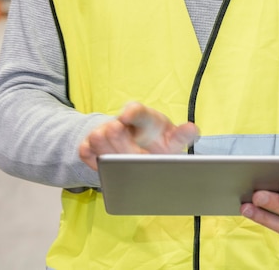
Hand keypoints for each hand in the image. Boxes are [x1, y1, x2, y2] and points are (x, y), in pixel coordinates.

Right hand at [79, 101, 198, 169]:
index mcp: (145, 118)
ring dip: (108, 153)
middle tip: (135, 160)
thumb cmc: (159, 141)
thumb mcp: (172, 139)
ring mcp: (104, 130)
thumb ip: (182, 135)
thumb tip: (193, 129)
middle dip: (123, 148)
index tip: (126, 116)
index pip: (137, 110)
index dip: (132, 112)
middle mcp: (123, 121)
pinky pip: (85, 151)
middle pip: (114, 129)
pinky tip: (109, 168)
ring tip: (123, 164)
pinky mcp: (90, 144)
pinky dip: (94, 161)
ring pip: (97, 137)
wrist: (139, 144)